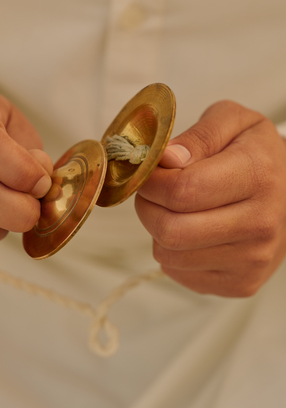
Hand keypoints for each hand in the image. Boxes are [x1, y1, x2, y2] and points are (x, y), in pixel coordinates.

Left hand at [135, 100, 285, 295]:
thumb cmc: (256, 154)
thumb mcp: (233, 123)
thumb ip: (198, 135)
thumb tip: (167, 160)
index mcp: (258, 175)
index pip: (182, 190)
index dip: (150, 181)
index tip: (148, 171)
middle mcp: (260, 223)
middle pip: (170, 230)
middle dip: (147, 207)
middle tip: (153, 192)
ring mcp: (252, 260)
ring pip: (168, 255)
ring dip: (158, 230)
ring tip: (176, 210)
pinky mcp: (240, 285)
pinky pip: (178, 273)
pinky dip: (172, 252)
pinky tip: (192, 232)